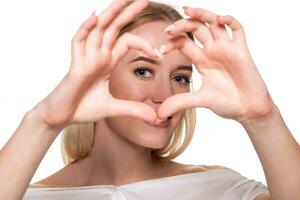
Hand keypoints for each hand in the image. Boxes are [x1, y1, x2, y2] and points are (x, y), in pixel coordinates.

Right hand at [32, 0, 158, 129]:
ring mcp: (86, 58)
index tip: (160, 54)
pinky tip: (95, 17)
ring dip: (110, 14)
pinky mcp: (75, 65)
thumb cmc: (83, 109)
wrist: (62, 118)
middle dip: (128, 13)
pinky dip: (85, 29)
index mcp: (107, 62)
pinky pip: (78, 42)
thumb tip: (156, 118)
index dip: (144, 44)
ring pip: (98, 29)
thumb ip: (134, 110)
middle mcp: (98, 56)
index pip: (127, 42)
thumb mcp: (114, 108)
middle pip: (115, 28)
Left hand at [157, 6, 274, 123]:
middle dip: (181, 25)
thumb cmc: (227, 103)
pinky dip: (230, 21)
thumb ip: (180, 103)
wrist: (249, 110)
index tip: (160, 51)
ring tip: (187, 10)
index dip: (171, 43)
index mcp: (201, 60)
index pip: (183, 42)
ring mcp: (227, 48)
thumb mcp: (200, 100)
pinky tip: (220, 20)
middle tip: (168, 29)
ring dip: (201, 14)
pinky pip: (237, 29)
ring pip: (213, 22)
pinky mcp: (241, 50)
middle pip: (195, 28)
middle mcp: (213, 50)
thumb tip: (159, 113)